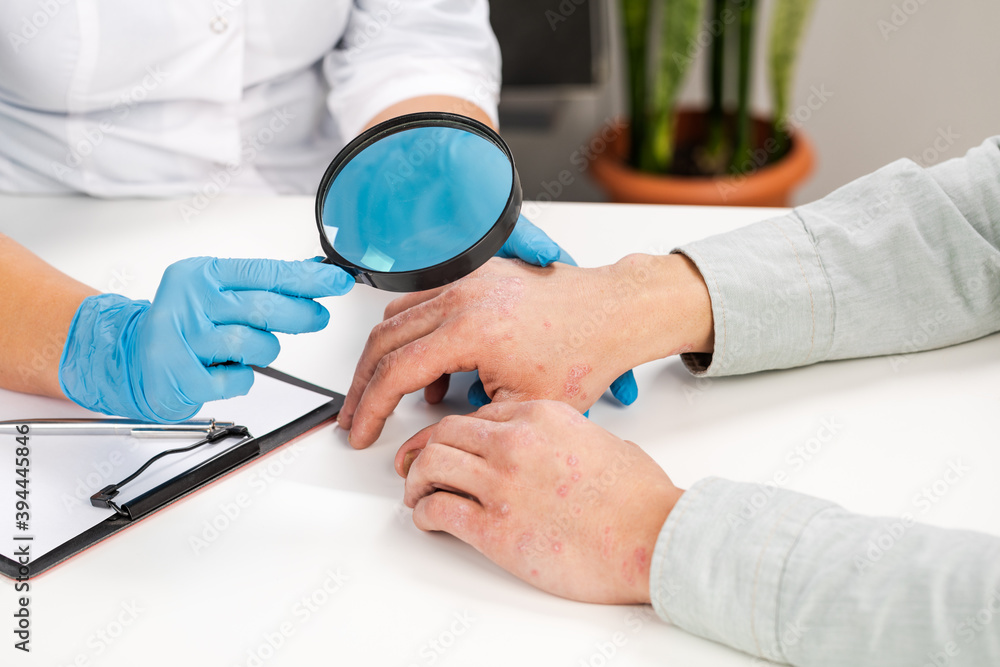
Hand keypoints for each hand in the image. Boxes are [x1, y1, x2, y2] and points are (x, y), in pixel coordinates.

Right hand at [59, 257, 352, 421]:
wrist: (130, 357)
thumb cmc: (185, 324)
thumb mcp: (218, 291)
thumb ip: (263, 283)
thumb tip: (314, 270)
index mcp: (200, 275)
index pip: (262, 272)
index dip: (305, 278)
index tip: (336, 281)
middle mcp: (188, 302)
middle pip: (262, 308)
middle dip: (300, 314)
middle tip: (318, 316)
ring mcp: (180, 340)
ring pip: (252, 344)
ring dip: (265, 350)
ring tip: (254, 348)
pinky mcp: (179, 376)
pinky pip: (236, 380)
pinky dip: (241, 379)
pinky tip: (227, 370)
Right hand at [339, 252, 713, 448]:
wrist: (614, 313)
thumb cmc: (583, 353)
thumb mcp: (521, 409)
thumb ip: (462, 429)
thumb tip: (419, 450)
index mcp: (470, 329)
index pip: (394, 371)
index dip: (369, 408)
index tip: (359, 431)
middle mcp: (462, 296)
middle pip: (383, 340)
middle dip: (362, 383)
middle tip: (355, 416)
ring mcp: (468, 281)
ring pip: (398, 316)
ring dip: (386, 356)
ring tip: (390, 398)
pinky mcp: (477, 276)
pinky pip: (425, 303)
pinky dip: (415, 335)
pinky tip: (433, 371)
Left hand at [395, 400, 683, 603]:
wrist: (654, 537)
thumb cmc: (640, 498)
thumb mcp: (603, 441)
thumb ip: (568, 437)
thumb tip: (558, 448)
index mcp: (541, 415)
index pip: (477, 415)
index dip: (455, 432)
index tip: (447, 443)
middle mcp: (514, 442)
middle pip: (445, 434)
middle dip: (424, 450)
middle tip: (415, 466)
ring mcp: (501, 483)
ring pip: (431, 464)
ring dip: (416, 480)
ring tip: (417, 494)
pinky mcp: (493, 527)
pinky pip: (438, 510)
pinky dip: (424, 514)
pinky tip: (428, 520)